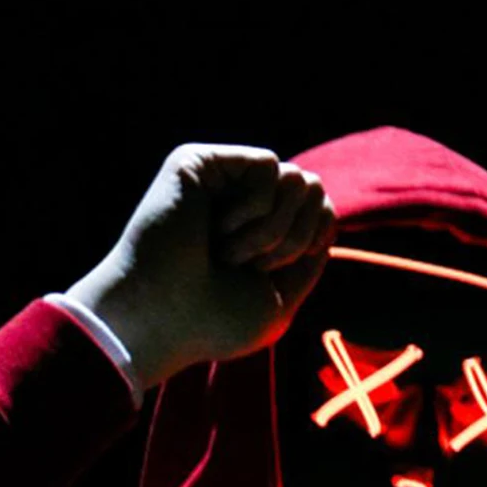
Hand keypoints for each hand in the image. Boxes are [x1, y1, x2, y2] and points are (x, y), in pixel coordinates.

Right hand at [66, 144, 336, 387]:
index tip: (274, 274)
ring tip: (228, 254)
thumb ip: (309, 254)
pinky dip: (253, 209)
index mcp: (263, 238)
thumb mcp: (281, 302)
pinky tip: (216, 231)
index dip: (315, 241)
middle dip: (293, 239)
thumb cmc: (214, 323)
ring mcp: (223, 183)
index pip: (323, 212)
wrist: (162, 318)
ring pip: (297, 177)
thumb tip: (322, 207)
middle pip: (314, 190)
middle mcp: (244, 207)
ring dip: (272, 230)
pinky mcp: (201, 162)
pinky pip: (269, 165)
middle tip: (247, 268)